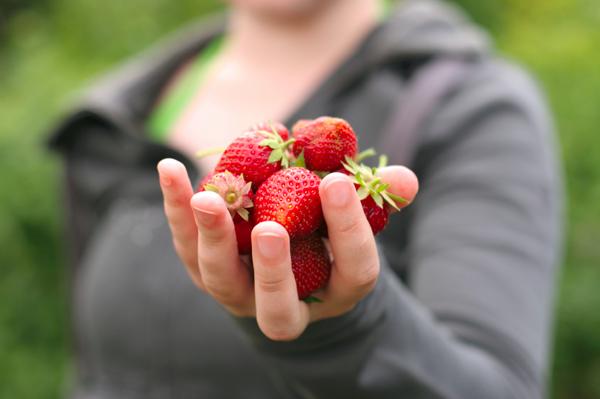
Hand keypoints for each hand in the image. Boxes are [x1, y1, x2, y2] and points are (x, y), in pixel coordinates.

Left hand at [157, 159, 417, 340]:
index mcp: (334, 289)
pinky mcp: (203, 268)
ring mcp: (237, 292)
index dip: (349, 230)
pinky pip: (185, 243)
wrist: (285, 257)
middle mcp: (284, 305)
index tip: (338, 182)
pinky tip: (170, 169)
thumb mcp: (355, 217)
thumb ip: (376, 198)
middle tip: (271, 228)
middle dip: (274, 269)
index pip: (352, 269)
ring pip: (220, 280)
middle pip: (276, 305)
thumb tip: (406, 181)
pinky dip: (176, 208)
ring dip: (211, 238)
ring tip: (205, 197)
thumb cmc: (326, 233)